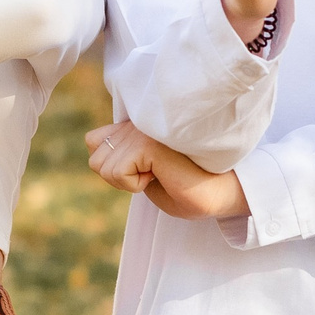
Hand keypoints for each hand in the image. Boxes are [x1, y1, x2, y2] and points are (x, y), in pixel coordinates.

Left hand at [86, 122, 248, 220]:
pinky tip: (160, 176)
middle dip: (119, 177)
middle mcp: (138, 121)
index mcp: (137, 124)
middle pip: (95, 158)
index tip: (145, 172)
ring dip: (129, 182)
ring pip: (103, 167)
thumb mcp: (146, 173)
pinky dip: (135, 185)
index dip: (113, 167)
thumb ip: (122, 158)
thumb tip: (95, 151)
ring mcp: (142, 129)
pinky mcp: (147, 142)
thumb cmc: (189, 187)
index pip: (93, 141)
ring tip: (159, 174)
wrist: (221, 193)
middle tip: (152, 176)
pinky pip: (118, 173)